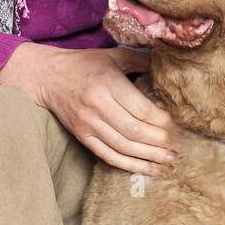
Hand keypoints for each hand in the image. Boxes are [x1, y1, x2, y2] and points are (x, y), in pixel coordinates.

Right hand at [0, 42, 173, 174]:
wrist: (47, 77)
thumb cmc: (85, 64)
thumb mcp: (113, 55)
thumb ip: (141, 60)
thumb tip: (169, 68)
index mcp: (108, 83)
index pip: (140, 108)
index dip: (161, 120)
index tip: (175, 123)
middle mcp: (98, 105)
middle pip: (134, 130)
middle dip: (159, 141)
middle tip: (177, 146)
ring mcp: (88, 123)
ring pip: (123, 146)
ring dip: (149, 156)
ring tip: (169, 160)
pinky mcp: (82, 136)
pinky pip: (107, 155)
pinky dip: (128, 164)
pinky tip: (147, 169)